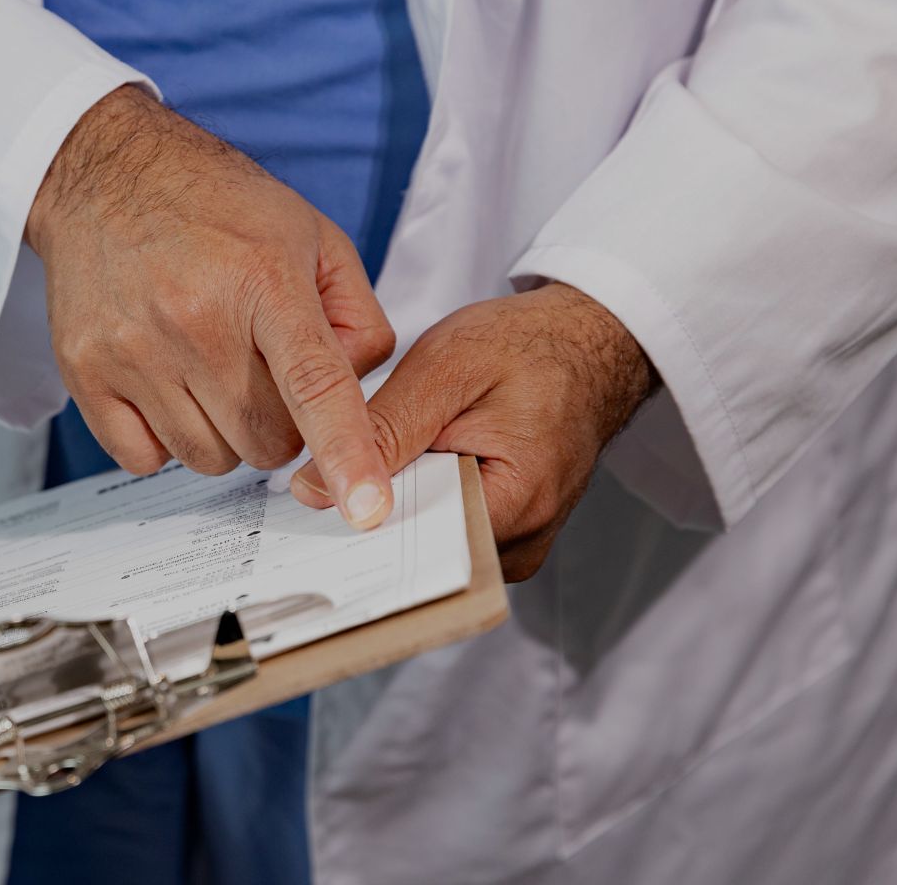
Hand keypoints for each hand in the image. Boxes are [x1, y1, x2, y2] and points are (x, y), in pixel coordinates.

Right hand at [27, 86, 397, 527]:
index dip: (348, 452)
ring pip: (209, 459)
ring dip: (223, 435)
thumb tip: (357, 392)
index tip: (367, 511)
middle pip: (267, 442)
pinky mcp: (86, 372)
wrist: (104, 174)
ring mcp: (134, 350)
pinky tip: (166, 386)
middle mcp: (195, 319)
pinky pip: (144, 459)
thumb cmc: (215, 205)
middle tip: (262, 374)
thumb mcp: (311, 234)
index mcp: (263, 280)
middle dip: (281, 426)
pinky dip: (164, 441)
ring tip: (210, 373)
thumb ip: (356, 315)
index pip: (316, 383)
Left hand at [290, 283, 657, 579]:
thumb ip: (382, 431)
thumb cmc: (526, 347)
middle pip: (421, 553)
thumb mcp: (445, 369)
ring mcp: (518, 541)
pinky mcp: (507, 530)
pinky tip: (399, 473)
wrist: (584, 344)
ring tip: (370, 470)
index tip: (312, 516)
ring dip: (393, 509)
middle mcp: (524, 539)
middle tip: (323, 488)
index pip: (419, 548)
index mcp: (518, 501)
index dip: (359, 531)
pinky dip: (416, 503)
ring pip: (429, 544)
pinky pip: (446, 530)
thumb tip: (314, 489)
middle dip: (369, 521)